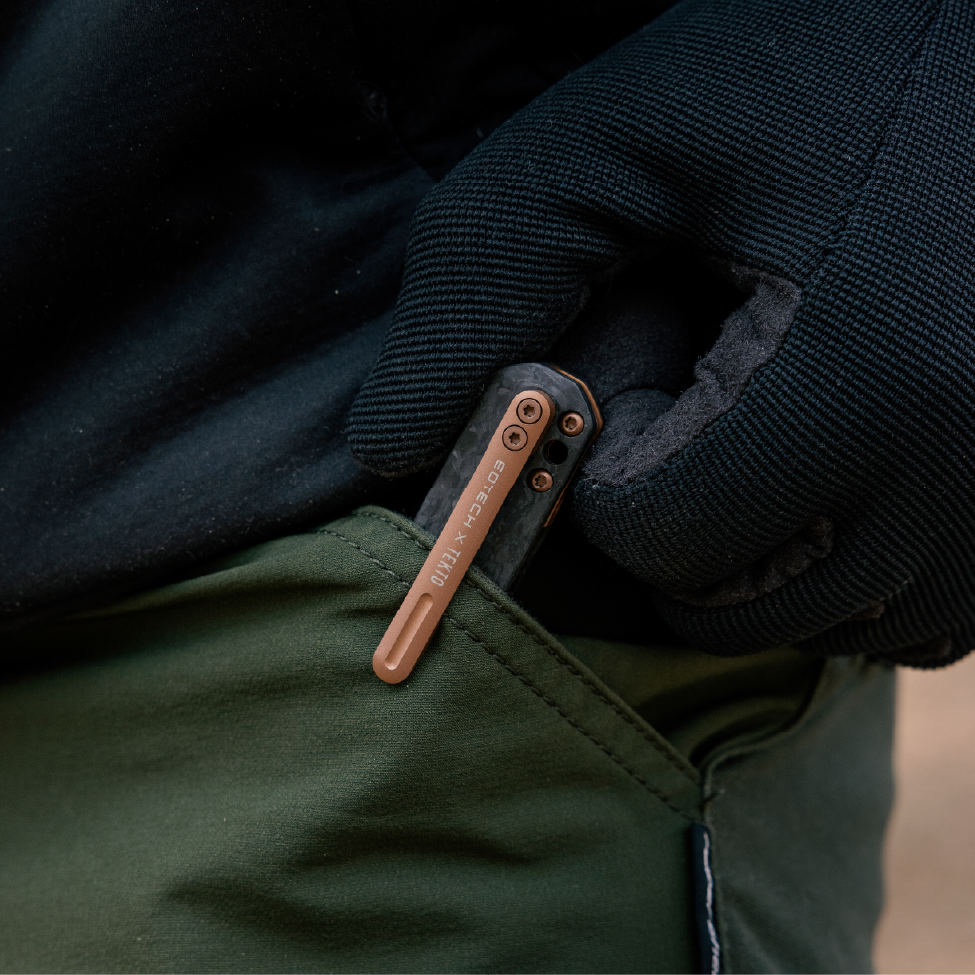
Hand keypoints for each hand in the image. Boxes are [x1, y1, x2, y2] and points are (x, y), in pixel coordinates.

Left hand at [349, 0, 974, 664]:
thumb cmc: (824, 64)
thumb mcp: (626, 137)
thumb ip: (486, 278)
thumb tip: (387, 449)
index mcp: (864, 383)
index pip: (658, 538)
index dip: (604, 476)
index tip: (631, 388)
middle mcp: (961, 480)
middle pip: (731, 603)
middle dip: (669, 528)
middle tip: (693, 410)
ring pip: (818, 625)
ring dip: (748, 562)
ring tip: (761, 435)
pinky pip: (906, 619)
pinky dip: (839, 574)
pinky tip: (831, 477)